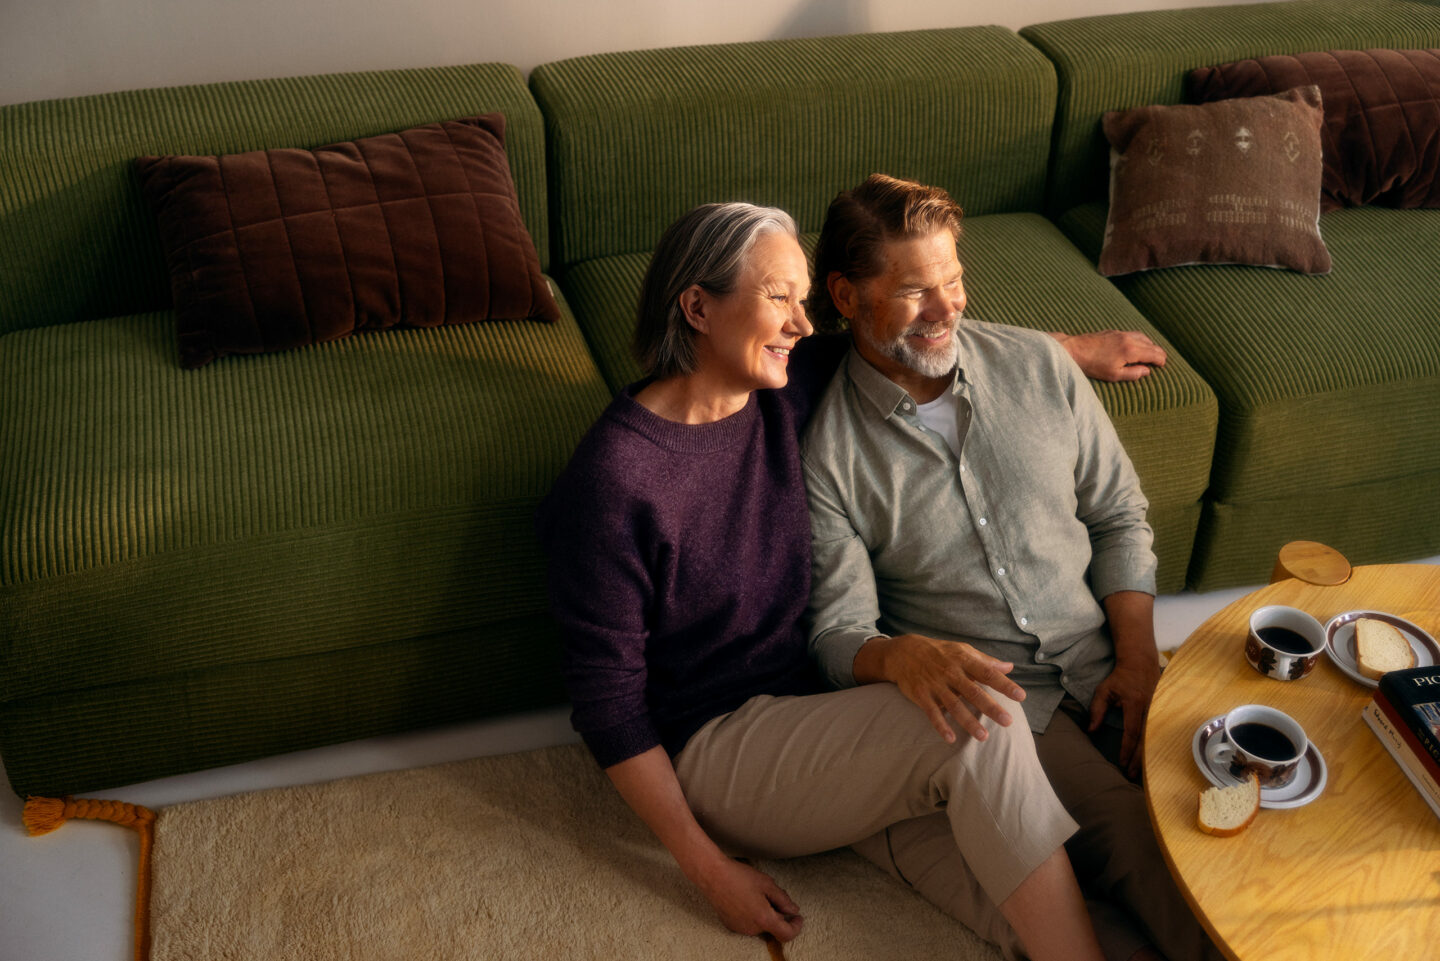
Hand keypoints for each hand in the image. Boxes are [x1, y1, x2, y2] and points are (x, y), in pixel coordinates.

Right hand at [689, 853, 803, 941]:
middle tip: (773, 895)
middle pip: (773, 927)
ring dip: (764, 913)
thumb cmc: (739, 876)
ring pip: (760, 924)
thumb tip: (793, 910)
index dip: (796, 927)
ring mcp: (740, 928)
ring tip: (756, 893)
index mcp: (763, 918)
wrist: (712, 875)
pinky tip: (745, 897)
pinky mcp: (730, 924)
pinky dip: (752, 914)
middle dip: (777, 914)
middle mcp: (752, 928)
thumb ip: (783, 899)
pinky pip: (748, 923)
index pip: (786, 934)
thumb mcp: (767, 884)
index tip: (797, 918)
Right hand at [857, 634, 1024, 742]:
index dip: (1004, 685)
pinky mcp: (921, 695)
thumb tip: (1009, 667)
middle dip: (991, 707)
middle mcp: (950, 672)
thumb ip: (986, 661)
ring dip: (969, 722)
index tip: (1020, 696)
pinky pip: (932, 713)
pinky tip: (950, 738)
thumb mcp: (962, 651)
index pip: (988, 673)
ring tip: (983, 736)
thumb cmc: (939, 652)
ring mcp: (935, 685)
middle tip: (1008, 721)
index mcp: (963, 660)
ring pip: (954, 706)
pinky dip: (941, 725)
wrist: (903, 652)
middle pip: (974, 692)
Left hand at [1052, 330, 1166, 381]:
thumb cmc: (1092, 365)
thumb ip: (1133, 373)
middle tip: (1162, 360)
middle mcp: (1129, 339)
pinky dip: (1140, 339)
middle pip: (1151, 344)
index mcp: (1131, 350)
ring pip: (1143, 337)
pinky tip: (1137, 345)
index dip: (1161, 360)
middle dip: (1158, 352)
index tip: (1163, 366)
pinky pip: (1133, 334)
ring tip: (1152, 352)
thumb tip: (1147, 371)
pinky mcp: (1113, 331)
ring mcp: (1121, 333)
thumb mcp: (1114, 375)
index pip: (1154, 353)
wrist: (1073, 350)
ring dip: (1150, 344)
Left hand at [1087, 655, 1160, 777]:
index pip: (1131, 731)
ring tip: (1139, 772)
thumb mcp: (1104, 691)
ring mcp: (1159, 710)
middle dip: (1138, 759)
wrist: (1141, 663)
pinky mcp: (1164, 712)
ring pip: (1154, 739)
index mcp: (1134, 704)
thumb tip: (1090, 730)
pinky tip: (1150, 759)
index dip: (1126, 749)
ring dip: (1147, 756)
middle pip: (1145, 739)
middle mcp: (1150, 709)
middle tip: (1130, 774)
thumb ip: (1097, 710)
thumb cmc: (1120, 678)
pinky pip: (1159, 733)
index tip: (1120, 762)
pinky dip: (1154, 747)